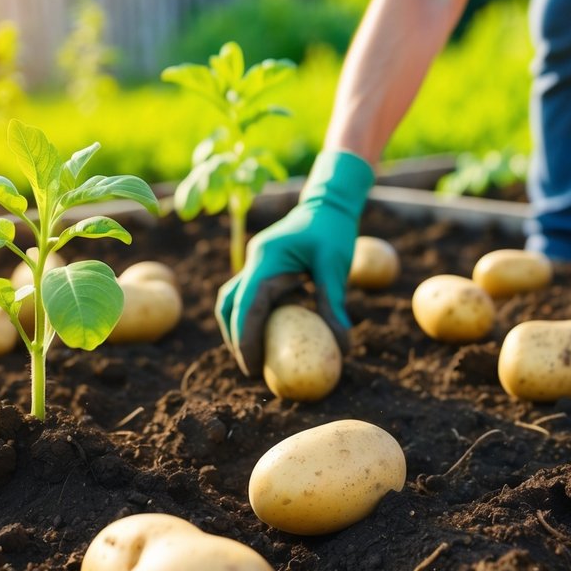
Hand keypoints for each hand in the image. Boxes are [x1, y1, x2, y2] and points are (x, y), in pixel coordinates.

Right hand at [216, 150, 373, 375]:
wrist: (329, 202)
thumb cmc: (334, 230)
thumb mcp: (336, 266)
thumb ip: (334, 305)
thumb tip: (342, 347)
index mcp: (267, 259)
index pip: (246, 305)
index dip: (245, 339)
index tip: (253, 367)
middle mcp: (254, 260)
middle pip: (229, 305)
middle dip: (234, 338)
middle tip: (251, 368)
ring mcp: (256, 262)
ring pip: (233, 300)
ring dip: (238, 328)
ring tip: (255, 356)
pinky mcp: (263, 265)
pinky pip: (249, 295)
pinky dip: (253, 317)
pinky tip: (270, 335)